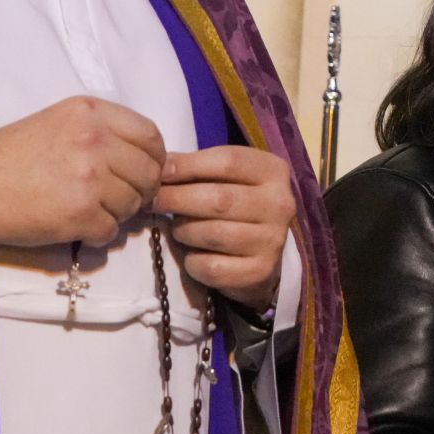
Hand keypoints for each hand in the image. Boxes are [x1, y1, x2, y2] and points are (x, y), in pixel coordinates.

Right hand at [0, 96, 164, 248]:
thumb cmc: (13, 154)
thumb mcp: (61, 121)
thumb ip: (106, 132)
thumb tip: (153, 160)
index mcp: (91, 111)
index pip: (151, 136)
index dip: (154, 158)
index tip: (144, 171)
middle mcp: (94, 140)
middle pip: (148, 172)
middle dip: (140, 190)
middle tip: (119, 198)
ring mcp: (88, 178)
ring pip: (133, 204)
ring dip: (118, 213)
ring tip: (90, 208)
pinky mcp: (78, 214)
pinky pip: (111, 230)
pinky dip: (98, 233)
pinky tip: (77, 225)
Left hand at [159, 144, 296, 310]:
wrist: (261, 251)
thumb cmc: (234, 203)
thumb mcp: (224, 177)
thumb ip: (196, 166)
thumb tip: (158, 164)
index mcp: (273, 171)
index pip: (228, 161)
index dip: (189, 166)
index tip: (160, 172)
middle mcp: (280, 205)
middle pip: (219, 199)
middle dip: (177, 199)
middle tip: (154, 202)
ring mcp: (272, 241)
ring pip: (213, 234)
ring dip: (184, 231)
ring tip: (179, 229)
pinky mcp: (260, 272)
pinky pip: (212, 267)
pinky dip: (193, 262)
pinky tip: (194, 255)